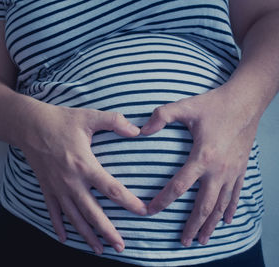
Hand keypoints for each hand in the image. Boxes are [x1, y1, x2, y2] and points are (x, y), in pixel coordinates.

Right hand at [18, 101, 146, 253]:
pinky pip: (53, 212)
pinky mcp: (46, 188)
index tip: (143, 212)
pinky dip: (59, 226)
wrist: (28, 125)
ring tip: (99, 249)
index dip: (129, 202)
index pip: (112, 189)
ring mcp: (57, 187)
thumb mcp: (89, 117)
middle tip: (121, 246)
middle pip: (92, 212)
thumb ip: (114, 121)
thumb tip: (137, 130)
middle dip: (107, 231)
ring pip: (74, 217)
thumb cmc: (60, 120)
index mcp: (84, 165)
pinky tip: (65, 239)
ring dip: (87, 235)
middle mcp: (71, 181)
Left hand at [140, 85, 258, 245]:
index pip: (178, 186)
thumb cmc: (214, 104)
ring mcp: (232, 171)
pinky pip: (236, 194)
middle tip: (183, 241)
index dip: (163, 201)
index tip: (150, 212)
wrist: (246, 100)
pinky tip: (227, 220)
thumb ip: (161, 116)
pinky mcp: (242, 168)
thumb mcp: (185, 107)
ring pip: (221, 205)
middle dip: (192, 225)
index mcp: (202, 157)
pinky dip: (230, 209)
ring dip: (211, 224)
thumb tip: (140, 130)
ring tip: (202, 240)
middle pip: (204, 205)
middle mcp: (219, 170)